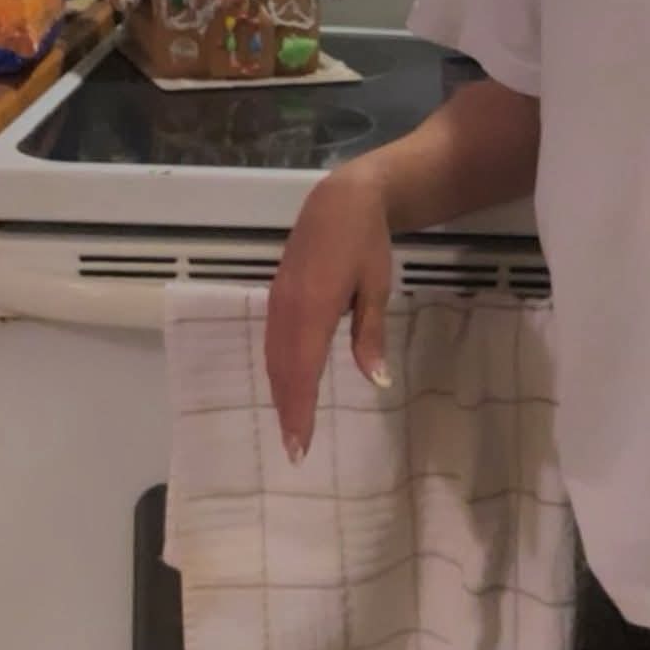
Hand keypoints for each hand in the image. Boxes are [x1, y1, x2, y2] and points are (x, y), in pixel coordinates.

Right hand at [265, 166, 392, 462]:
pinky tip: (285, 385)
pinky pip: (273, 341)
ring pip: (274, 357)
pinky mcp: (277, 296)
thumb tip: (376, 382)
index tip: (300, 445)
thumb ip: (371, 335)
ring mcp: (279, 301)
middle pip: (282, 370)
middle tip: (294, 449)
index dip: (300, 410)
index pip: (303, 370)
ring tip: (289, 426)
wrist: (340, 200)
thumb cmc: (366, 243)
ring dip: (280, 393)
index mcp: (314, 307)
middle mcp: (288, 309)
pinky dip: (277, 370)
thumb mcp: (377, 288)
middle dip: (288, 410)